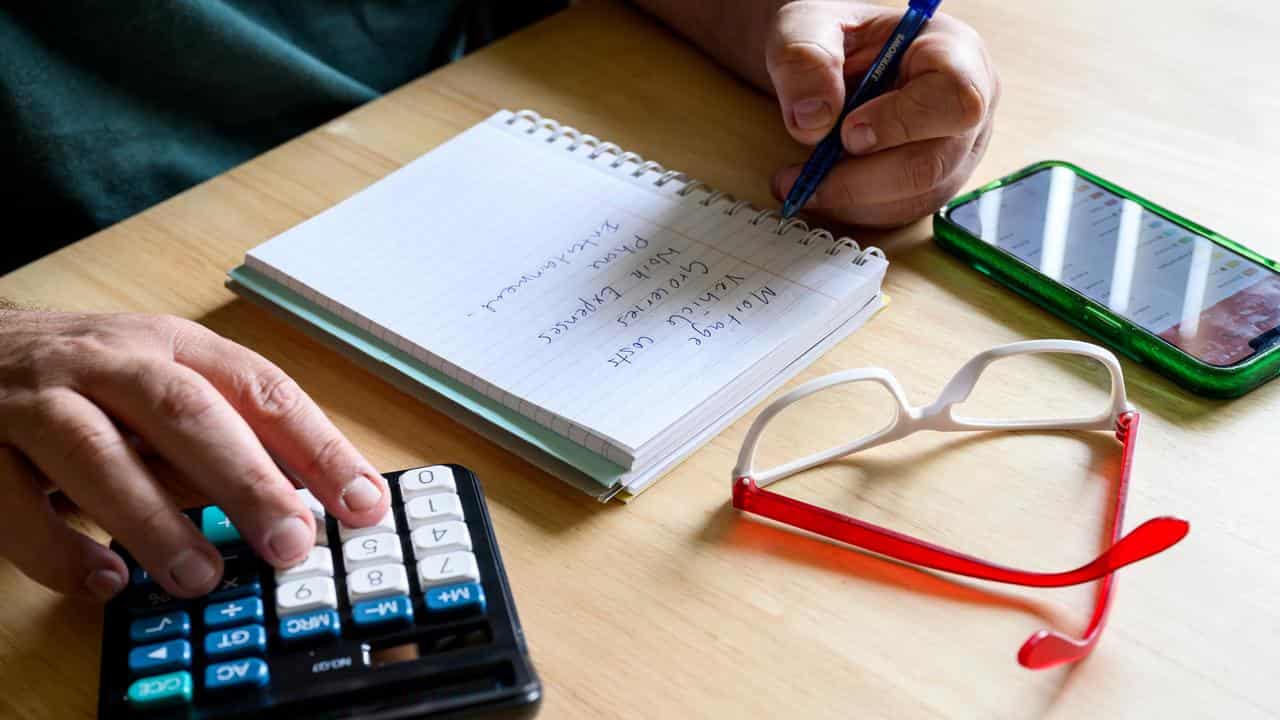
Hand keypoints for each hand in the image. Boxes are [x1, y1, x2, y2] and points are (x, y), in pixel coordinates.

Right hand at [0, 309, 390, 599]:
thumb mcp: (163, 389)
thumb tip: (307, 505)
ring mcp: (37, 401)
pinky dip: (59, 548)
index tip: (363, 503)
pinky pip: (14, 501)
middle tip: (290, 543)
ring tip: (200, 577)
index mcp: (174, 347)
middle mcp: (110, 363)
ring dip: (154, 520)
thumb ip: (224, 440)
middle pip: (185, 412)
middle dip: (245, 480)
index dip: (318, 447)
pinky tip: (103, 583)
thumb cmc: (87, 381)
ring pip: (96, 452)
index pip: (261, 391)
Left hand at [766, 1, 999, 226]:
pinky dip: (854, 210)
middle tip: (806, 175)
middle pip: (933, 163)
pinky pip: (902, 213)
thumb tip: (813, 121)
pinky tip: (822, 191)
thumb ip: (804, 58)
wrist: (829, 64)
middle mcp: (969, 107)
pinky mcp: (935, 183)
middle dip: (860, 179)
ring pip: (916, 197)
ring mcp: (957, 151)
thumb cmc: (830, 39)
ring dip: (851, 200)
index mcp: (954, 52)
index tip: (847, 131)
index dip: (901, 122)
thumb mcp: (806, 27)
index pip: (956, 97)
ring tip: (801, 183)